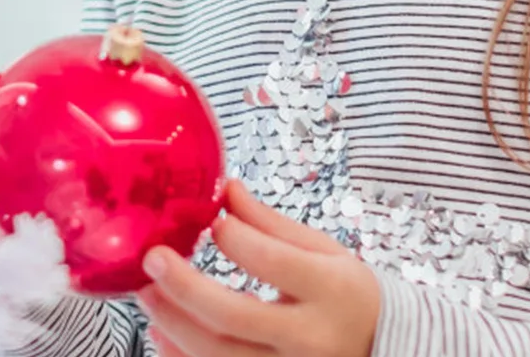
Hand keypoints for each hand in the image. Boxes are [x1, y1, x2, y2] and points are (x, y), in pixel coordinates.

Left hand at [137, 179, 379, 356]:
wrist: (382, 346)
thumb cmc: (348, 294)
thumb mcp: (323, 249)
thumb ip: (270, 223)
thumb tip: (225, 189)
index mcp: (329, 289)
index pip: (272, 261)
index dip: (235, 239)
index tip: (211, 221)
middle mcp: (309, 338)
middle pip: (234, 316)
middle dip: (184, 287)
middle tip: (152, 260)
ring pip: (220, 356)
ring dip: (175, 326)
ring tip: (147, 296)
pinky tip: (163, 333)